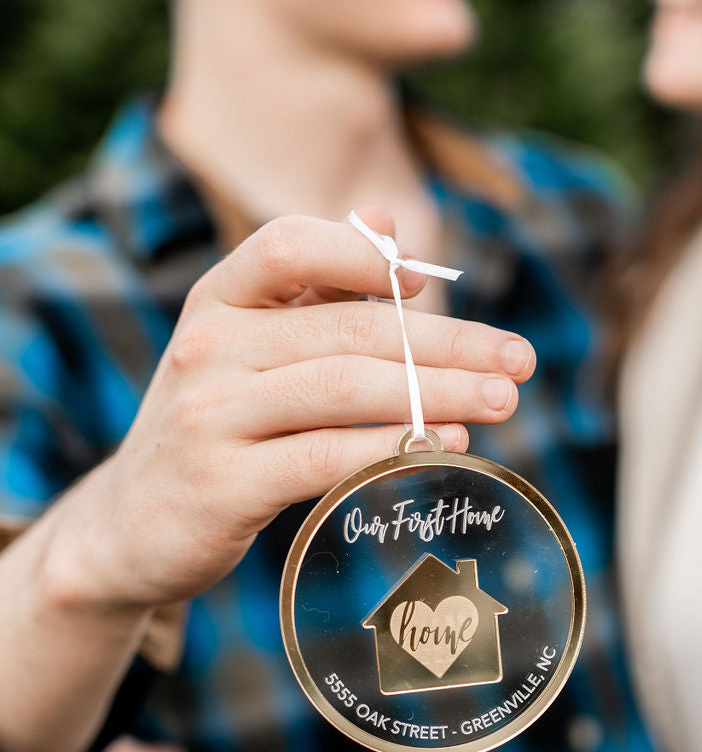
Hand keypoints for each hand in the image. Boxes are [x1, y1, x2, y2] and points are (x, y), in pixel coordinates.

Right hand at [51, 208, 533, 607]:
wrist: (131, 527)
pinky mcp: (224, 485)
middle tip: (520, 360)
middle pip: (348, 328)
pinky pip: (324, 457)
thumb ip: (315, 287)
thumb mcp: (249, 345)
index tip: (429, 283)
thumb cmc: (215, 425)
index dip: (364, 255)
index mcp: (217, 300)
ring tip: (502, 402)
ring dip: (437, 393)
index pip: (289, 243)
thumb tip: (388, 224)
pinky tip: (446, 445)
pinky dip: (392, 446)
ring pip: (345, 388)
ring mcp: (211, 416)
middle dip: (448, 343)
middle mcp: (208, 347)